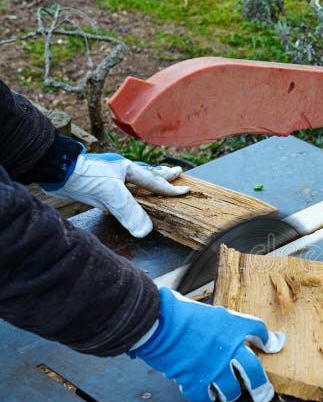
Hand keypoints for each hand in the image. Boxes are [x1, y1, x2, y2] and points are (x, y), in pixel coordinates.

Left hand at [42, 151, 188, 237]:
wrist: (57, 171)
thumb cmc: (84, 176)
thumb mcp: (110, 194)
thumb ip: (129, 212)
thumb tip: (145, 231)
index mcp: (128, 169)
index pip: (154, 182)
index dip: (170, 189)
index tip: (185, 191)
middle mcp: (121, 171)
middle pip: (148, 173)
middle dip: (163, 174)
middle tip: (177, 173)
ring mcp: (111, 177)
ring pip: (135, 180)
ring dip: (148, 180)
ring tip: (157, 179)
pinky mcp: (101, 187)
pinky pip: (123, 189)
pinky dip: (131, 191)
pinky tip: (128, 194)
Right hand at [129, 288, 285, 401]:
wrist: (157, 322)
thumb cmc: (178, 311)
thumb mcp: (210, 311)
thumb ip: (224, 323)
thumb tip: (228, 329)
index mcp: (233, 327)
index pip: (259, 331)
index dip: (269, 339)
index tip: (273, 345)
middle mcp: (228, 349)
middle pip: (254, 371)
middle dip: (261, 386)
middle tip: (264, 394)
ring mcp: (212, 368)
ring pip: (231, 391)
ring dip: (230, 393)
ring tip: (227, 392)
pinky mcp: (194, 381)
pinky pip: (205, 399)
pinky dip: (206, 400)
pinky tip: (206, 396)